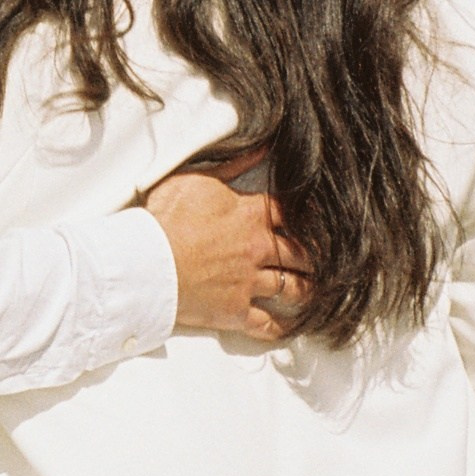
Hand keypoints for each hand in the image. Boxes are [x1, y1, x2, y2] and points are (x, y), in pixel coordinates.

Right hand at [145, 169, 312, 343]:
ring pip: (291, 288)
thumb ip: (234, 164)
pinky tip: (289, 328)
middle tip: (327, 257)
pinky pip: (266, 325)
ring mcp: (249, 283)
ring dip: (306, 289)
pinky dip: (280, 328)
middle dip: (315, 255)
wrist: (147, 263)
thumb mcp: (196, 179)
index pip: (291, 212)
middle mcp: (258, 250)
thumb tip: (262, 146)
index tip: (320, 218)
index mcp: (250, 216)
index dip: (308, 214)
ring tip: (315, 290)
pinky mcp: (236, 312)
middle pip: (301, 252)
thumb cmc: (165, 219)